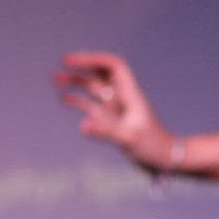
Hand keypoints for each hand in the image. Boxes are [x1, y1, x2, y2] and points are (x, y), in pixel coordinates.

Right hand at [53, 51, 176, 170]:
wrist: (164, 159)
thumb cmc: (152, 147)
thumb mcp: (129, 139)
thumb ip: (106, 131)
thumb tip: (82, 125)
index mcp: (130, 93)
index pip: (113, 65)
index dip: (94, 58)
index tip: (73, 61)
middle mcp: (121, 97)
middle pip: (101, 72)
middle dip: (82, 66)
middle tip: (62, 63)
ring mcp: (115, 108)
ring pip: (93, 88)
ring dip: (76, 82)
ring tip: (55, 79)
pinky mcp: (110, 121)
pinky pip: (91, 106)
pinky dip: (77, 100)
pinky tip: (62, 98)